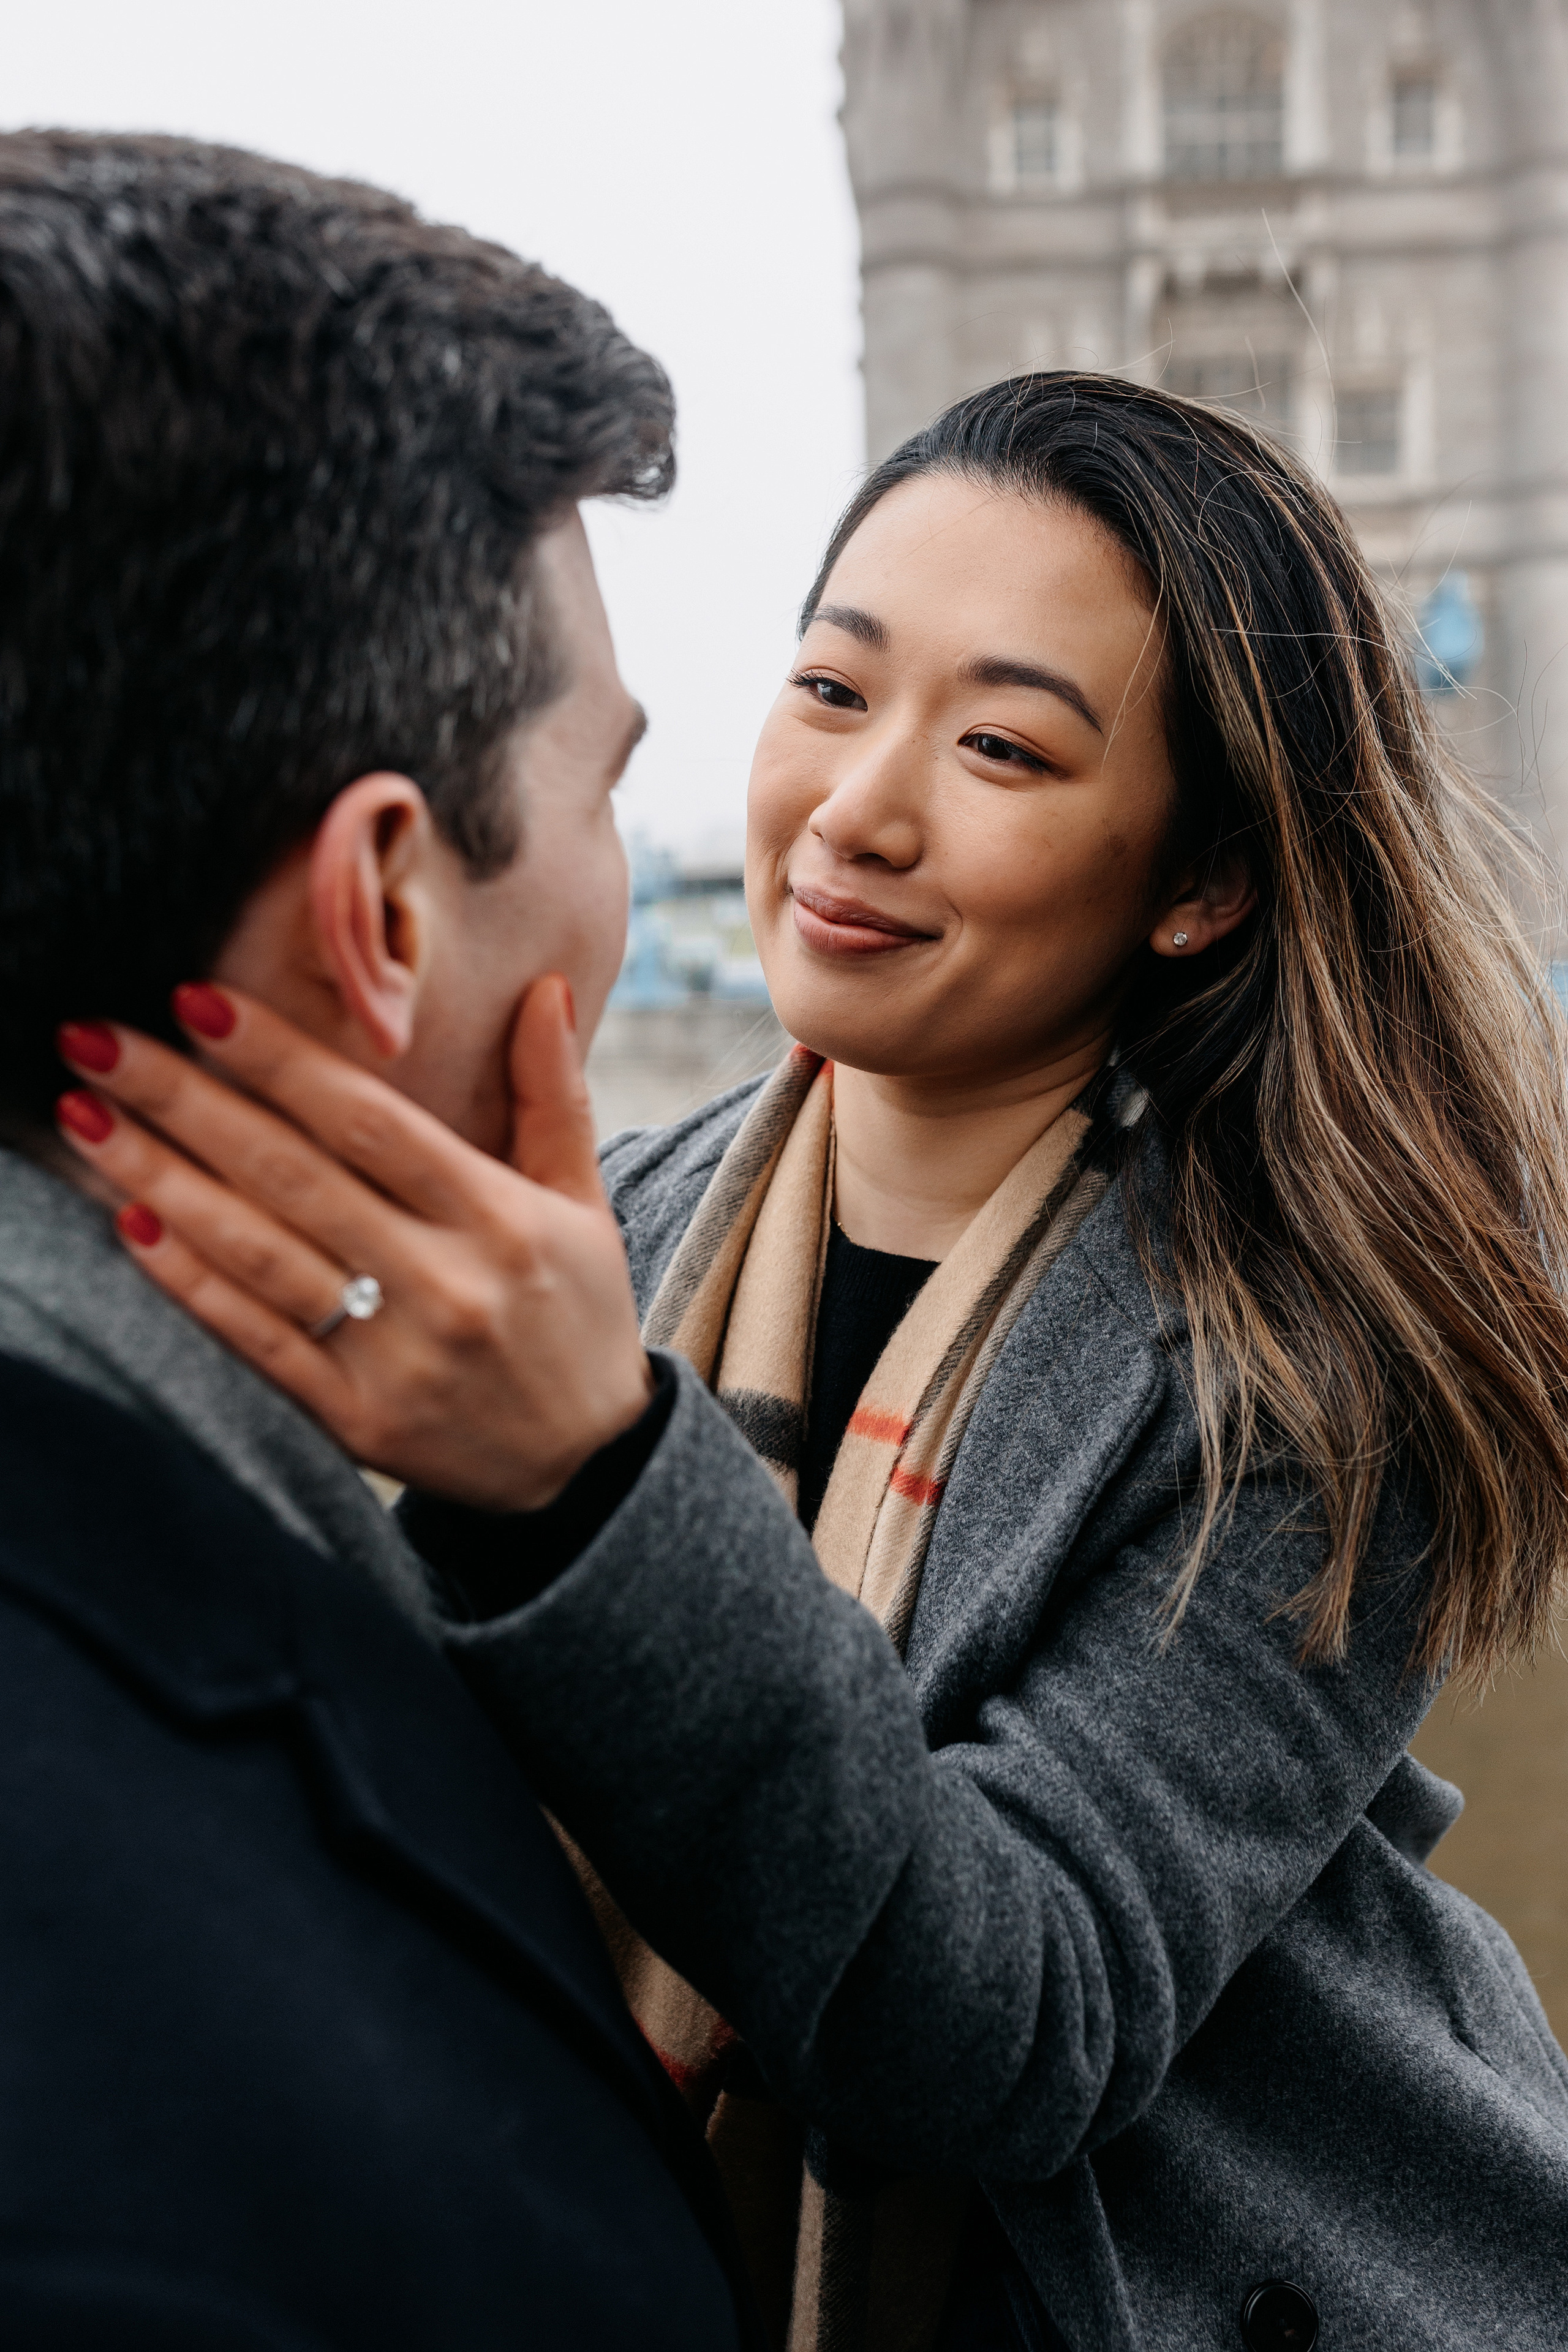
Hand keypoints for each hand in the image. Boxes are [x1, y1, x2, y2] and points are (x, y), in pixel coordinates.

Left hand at [53, 979, 654, 1510]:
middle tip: (96, 1041)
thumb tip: (546, 987)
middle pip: (295, 1175)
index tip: (197, 1000)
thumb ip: (553, 1096)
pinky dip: (192, 1284)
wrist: (589, 1470)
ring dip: (163, 1181)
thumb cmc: (577, 1317)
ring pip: (262, 1253)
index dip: (279, 1058)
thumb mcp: (582, 1204)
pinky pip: (260, 1342)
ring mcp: (397, 1358)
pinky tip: (130, 1226)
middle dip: (185, 1100)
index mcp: (498, 1219)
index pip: (371, 1122)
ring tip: (86, 1118)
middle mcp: (446, 1284)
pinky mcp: (359, 1422)